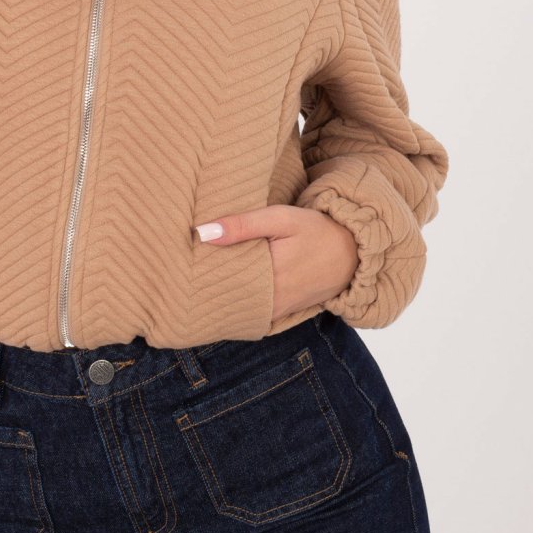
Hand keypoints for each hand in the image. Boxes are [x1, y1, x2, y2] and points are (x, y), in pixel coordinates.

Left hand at [193, 205, 359, 324]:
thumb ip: (242, 225)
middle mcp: (272, 300)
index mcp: (268, 276)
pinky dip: (238, 305)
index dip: (198, 277)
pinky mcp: (283, 312)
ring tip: (195, 285)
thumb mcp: (280, 219)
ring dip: (220, 299)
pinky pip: (253, 313)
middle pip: (227, 300)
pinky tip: (222, 294)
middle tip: (180, 277)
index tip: (178, 269)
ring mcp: (278, 310)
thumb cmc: (316, 230)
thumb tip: (202, 233)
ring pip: (239, 309)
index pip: (221, 283)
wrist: (353, 252)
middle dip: (205, 290)